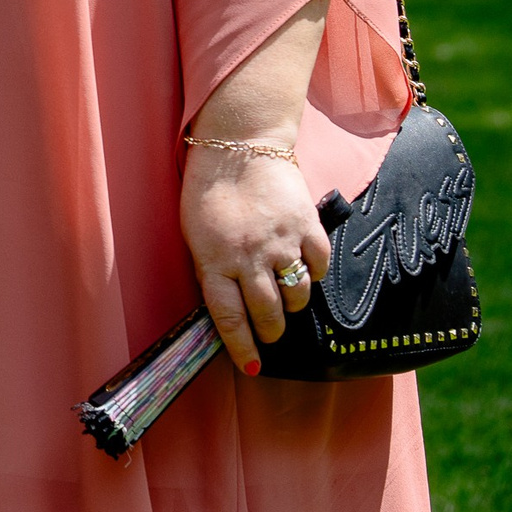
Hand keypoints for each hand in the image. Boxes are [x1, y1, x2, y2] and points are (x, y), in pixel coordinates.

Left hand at [179, 142, 331, 375]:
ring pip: (297, 295)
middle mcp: (248, 257)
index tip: (251, 367)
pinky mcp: (306, 226)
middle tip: (271, 333)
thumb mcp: (194, 233)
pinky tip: (303, 268)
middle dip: (271, 332)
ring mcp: (280, 242)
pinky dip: (313, 273)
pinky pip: (317, 265)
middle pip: (268, 314)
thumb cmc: (207, 190)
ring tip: (286, 299)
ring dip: (293, 305)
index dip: (243, 348)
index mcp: (214, 260)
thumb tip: (226, 305)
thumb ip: (211, 268)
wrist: (238, 144)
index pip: (230, 318)